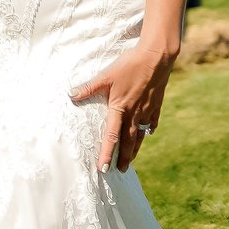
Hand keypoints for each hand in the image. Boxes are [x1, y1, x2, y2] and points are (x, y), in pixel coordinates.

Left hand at [71, 40, 178, 172]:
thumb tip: (71, 95)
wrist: (157, 57)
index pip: (111, 137)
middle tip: (120, 170)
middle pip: (128, 141)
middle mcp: (134, 113)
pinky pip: (152, 121)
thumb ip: (89, 87)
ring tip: (132, 158)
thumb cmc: (130, 65)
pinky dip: (148, 129)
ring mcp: (147, 110)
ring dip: (135, 148)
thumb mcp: (106, 75)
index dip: (107, 153)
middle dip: (124, 157)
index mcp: (121, 108)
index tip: (103, 168)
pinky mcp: (156, 104)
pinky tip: (148, 133)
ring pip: (140, 134)